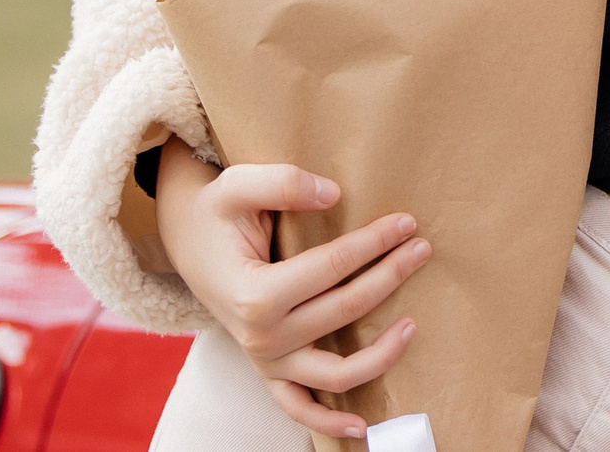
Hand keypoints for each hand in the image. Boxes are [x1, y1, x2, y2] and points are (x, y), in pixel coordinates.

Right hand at [155, 140, 430, 439]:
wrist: (187, 243)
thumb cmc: (217, 213)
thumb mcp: (238, 185)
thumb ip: (282, 183)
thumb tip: (334, 195)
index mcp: (254, 293)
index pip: (332, 268)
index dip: (374, 243)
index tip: (406, 223)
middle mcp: (260, 336)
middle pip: (344, 310)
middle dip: (390, 276)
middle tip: (422, 247)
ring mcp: (266, 360)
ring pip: (335, 374)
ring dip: (381, 355)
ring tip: (413, 325)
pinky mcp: (269, 372)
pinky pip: (300, 409)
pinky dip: (329, 422)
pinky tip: (363, 425)